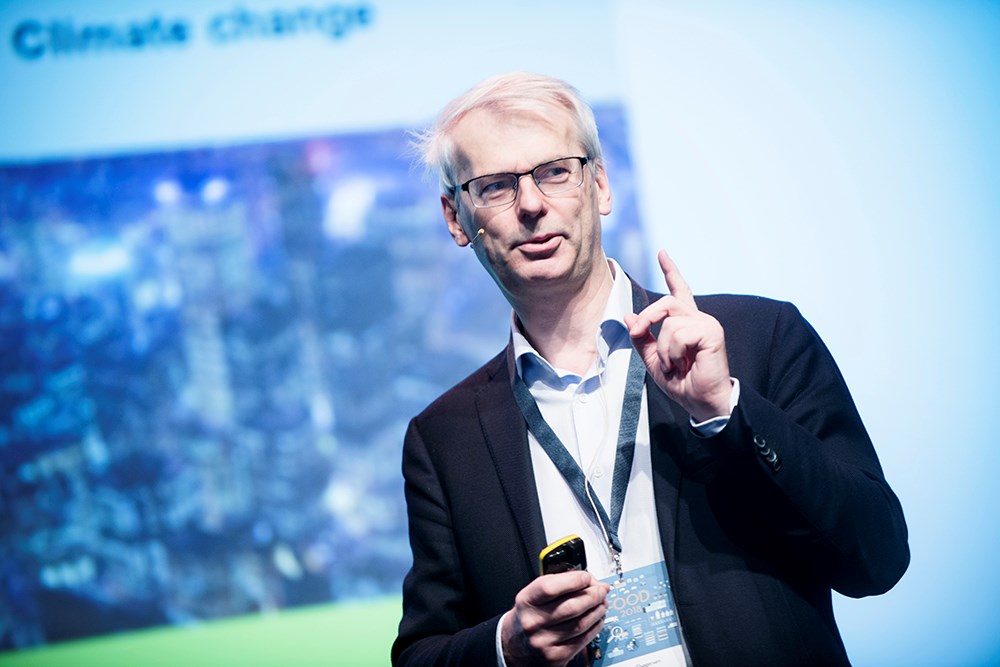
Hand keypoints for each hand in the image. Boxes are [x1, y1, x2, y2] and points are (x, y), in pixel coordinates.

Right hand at [501, 571, 609, 666]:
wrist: (515, 644)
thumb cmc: (529, 615)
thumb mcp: (534, 594)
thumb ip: (557, 584)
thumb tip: (588, 581)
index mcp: (526, 601)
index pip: (550, 588)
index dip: (573, 580)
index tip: (587, 577)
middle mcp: (533, 622)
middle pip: (571, 606)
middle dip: (592, 595)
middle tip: (601, 590)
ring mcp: (544, 641)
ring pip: (580, 623)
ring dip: (597, 611)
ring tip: (602, 603)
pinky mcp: (556, 656)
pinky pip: (582, 639)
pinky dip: (594, 627)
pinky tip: (597, 619)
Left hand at [624, 250, 732, 422]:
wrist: (701, 401)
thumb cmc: (682, 383)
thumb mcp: (654, 360)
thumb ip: (642, 338)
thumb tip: (628, 317)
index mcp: (686, 323)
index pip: (678, 291)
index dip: (671, 271)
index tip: (662, 253)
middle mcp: (697, 318)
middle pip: (665, 302)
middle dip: (646, 318)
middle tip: (639, 334)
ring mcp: (706, 323)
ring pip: (669, 321)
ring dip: (663, 349)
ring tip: (674, 365)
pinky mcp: (712, 331)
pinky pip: (679, 333)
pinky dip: (673, 352)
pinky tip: (684, 364)